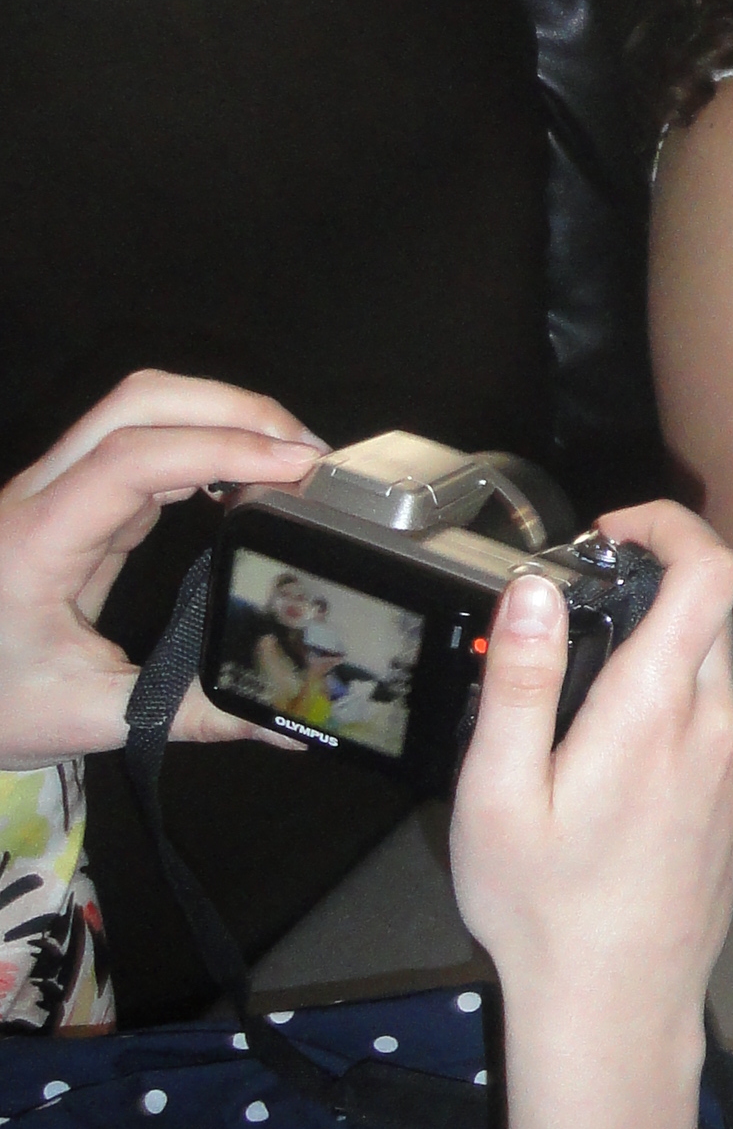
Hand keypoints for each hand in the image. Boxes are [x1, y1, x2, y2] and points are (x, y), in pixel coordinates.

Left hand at [0, 372, 326, 768]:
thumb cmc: (1, 707)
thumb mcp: (93, 717)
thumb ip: (193, 714)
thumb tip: (285, 727)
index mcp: (36, 542)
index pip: (132, 458)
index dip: (220, 447)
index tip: (295, 467)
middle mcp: (39, 497)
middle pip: (138, 401)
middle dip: (232, 407)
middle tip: (306, 451)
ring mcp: (56, 489)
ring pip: (140, 409)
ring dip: (221, 415)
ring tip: (289, 459)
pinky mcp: (76, 498)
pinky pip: (143, 444)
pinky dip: (204, 443)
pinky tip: (247, 479)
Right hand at [450, 501, 732, 1053]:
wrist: (617, 1012)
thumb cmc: (546, 913)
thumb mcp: (498, 794)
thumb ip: (521, 679)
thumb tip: (538, 589)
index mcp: (654, 711)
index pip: (710, 569)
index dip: (669, 525)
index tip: (611, 534)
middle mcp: (714, 728)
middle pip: (706, 612)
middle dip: (646, 591)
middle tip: (572, 624)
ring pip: (708, 669)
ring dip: (654, 657)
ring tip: (576, 712)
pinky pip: (711, 723)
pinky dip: (668, 710)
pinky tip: (608, 768)